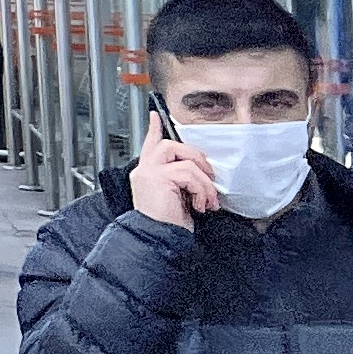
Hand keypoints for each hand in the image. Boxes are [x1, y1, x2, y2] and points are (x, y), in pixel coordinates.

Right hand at [130, 112, 221, 229]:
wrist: (158, 239)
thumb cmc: (167, 225)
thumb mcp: (176, 199)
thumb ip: (180, 182)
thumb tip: (200, 174)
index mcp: (147, 174)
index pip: (149, 144)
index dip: (153, 128)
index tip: (155, 115)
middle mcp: (144, 170)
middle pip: (169, 145)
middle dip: (194, 156)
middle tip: (208, 175)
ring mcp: (149, 172)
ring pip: (182, 157)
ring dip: (203, 180)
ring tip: (207, 199)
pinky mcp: (158, 177)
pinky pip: (188, 173)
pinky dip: (201, 189)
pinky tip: (200, 205)